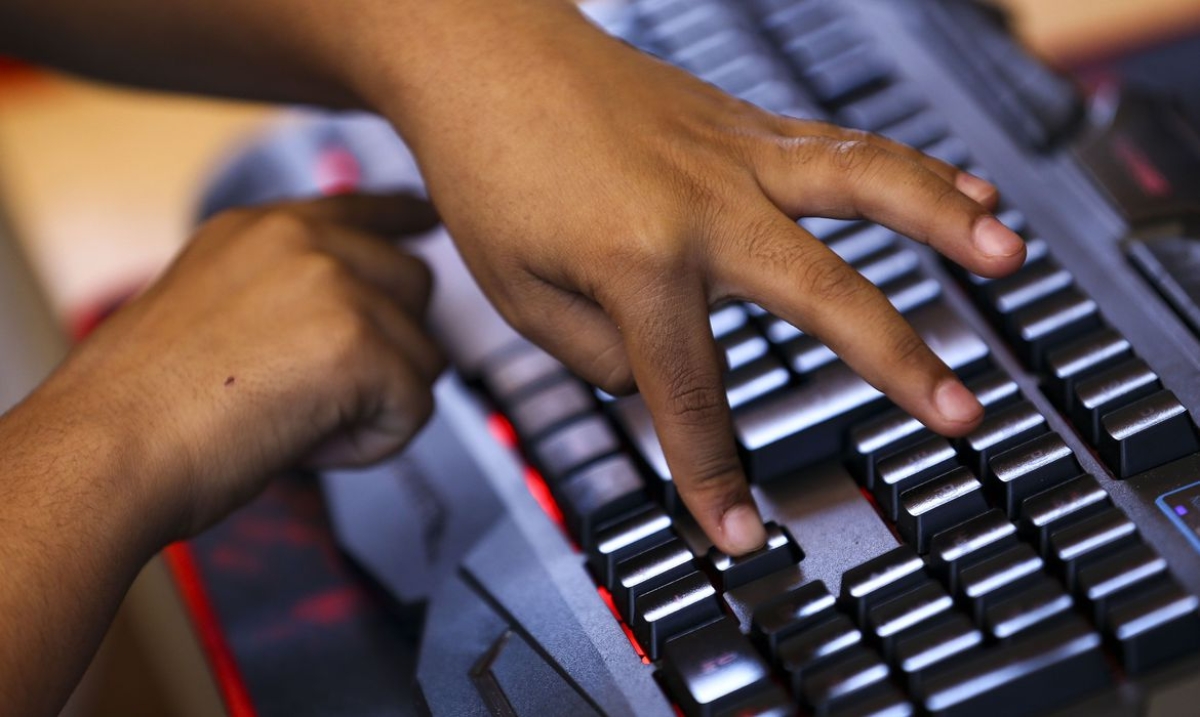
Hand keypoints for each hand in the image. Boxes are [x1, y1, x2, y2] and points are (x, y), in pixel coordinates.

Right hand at [33, 193, 442, 539]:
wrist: (106, 448)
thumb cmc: (142, 407)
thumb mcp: (212, 310)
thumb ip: (283, 294)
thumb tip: (351, 321)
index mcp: (263, 229)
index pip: (359, 209)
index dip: (401, 219)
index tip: (423, 219)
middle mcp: (305, 241)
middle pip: (416, 286)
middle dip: (388, 350)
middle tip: (311, 397)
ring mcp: (335, 285)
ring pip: (422, 356)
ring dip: (373, 405)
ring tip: (290, 421)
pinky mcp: (358, 344)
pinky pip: (414, 408)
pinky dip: (370, 445)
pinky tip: (304, 444)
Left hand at [365, 6, 1025, 554]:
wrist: (487, 53)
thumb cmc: (490, 170)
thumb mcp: (516, 296)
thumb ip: (600, 356)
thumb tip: (667, 376)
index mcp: (635, 262)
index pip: (689, 394)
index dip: (714, 475)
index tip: (740, 533)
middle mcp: (702, 205)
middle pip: (821, 293)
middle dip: (897, 362)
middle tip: (961, 415)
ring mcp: (732, 155)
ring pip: (861, 184)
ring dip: (943, 221)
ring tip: (1009, 257)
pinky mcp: (742, 125)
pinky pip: (841, 146)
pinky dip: (910, 170)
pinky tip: (964, 190)